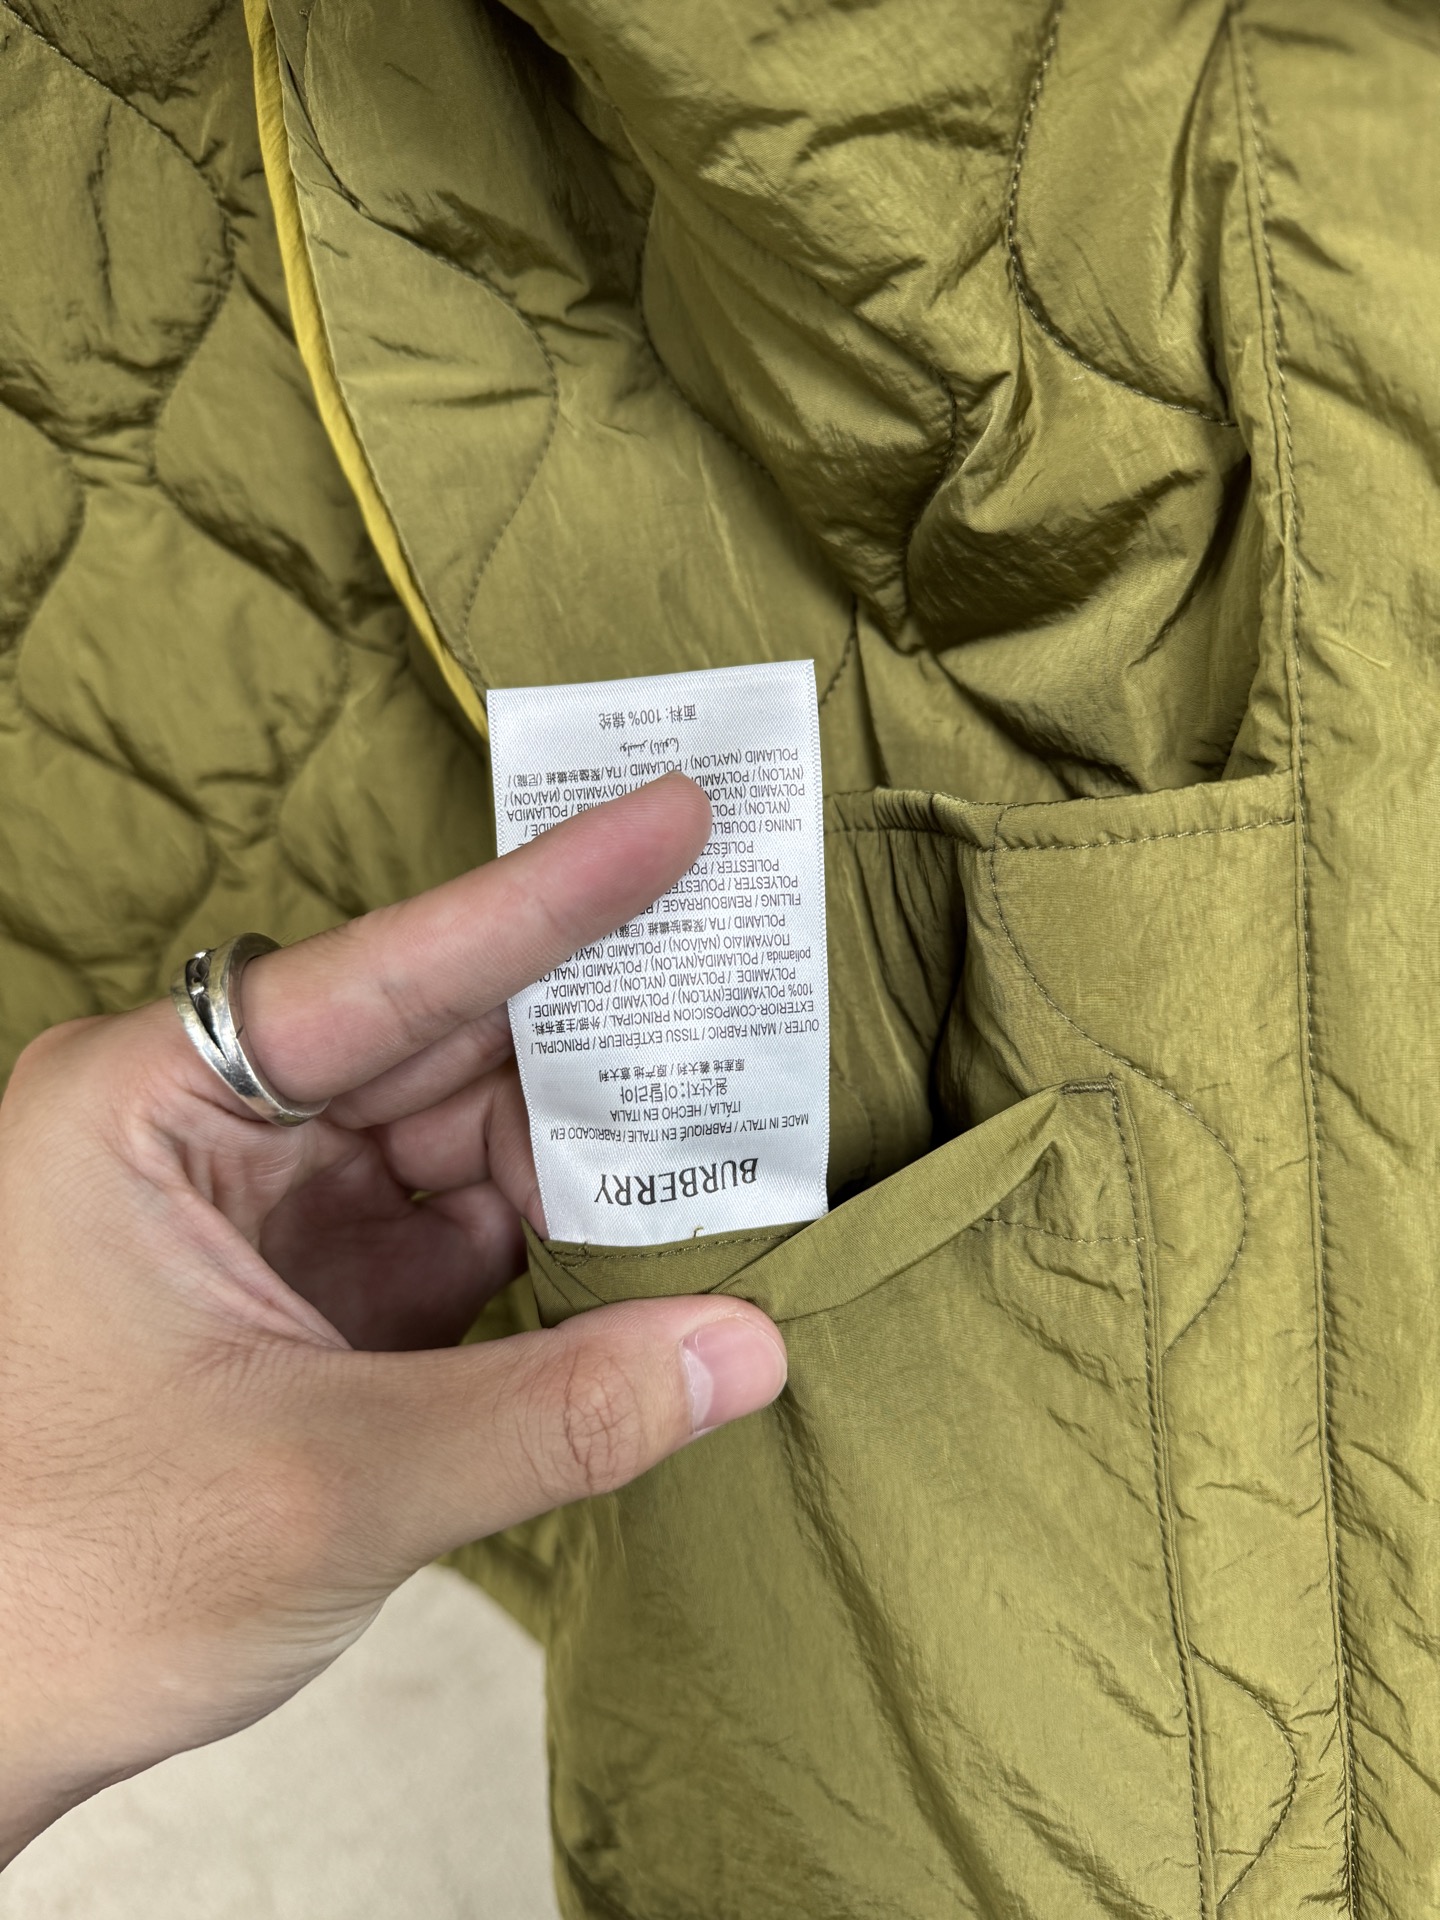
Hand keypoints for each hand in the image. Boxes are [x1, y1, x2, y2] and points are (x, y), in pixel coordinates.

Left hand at [0, 774, 786, 1863]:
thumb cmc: (70, 1584)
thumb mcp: (327, 1485)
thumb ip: (556, 1413)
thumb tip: (749, 1347)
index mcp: (147, 1112)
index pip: (388, 976)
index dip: (549, 899)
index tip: (675, 816)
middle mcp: (205, 1132)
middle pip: (440, 1045)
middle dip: (597, 1039)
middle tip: (749, 984)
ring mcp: (263, 1211)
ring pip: (463, 1137)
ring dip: (591, 1154)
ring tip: (734, 1138)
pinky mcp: (311, 1289)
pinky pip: (460, 1227)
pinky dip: (558, 1240)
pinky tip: (656, 1236)